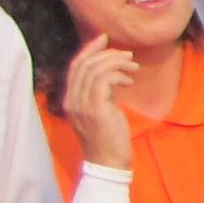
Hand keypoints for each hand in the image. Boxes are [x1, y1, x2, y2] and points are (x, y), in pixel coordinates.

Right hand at [62, 43, 137, 169]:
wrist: (108, 163)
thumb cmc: (109, 139)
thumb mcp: (101, 111)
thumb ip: (101, 93)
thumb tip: (112, 73)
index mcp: (71, 100)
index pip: (75, 66)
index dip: (89, 49)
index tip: (104, 39)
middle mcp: (72, 100)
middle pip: (83, 64)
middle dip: (106, 53)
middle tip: (127, 55)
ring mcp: (82, 105)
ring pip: (94, 69)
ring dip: (116, 62)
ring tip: (133, 67)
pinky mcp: (95, 109)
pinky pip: (103, 80)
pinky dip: (117, 74)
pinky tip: (129, 81)